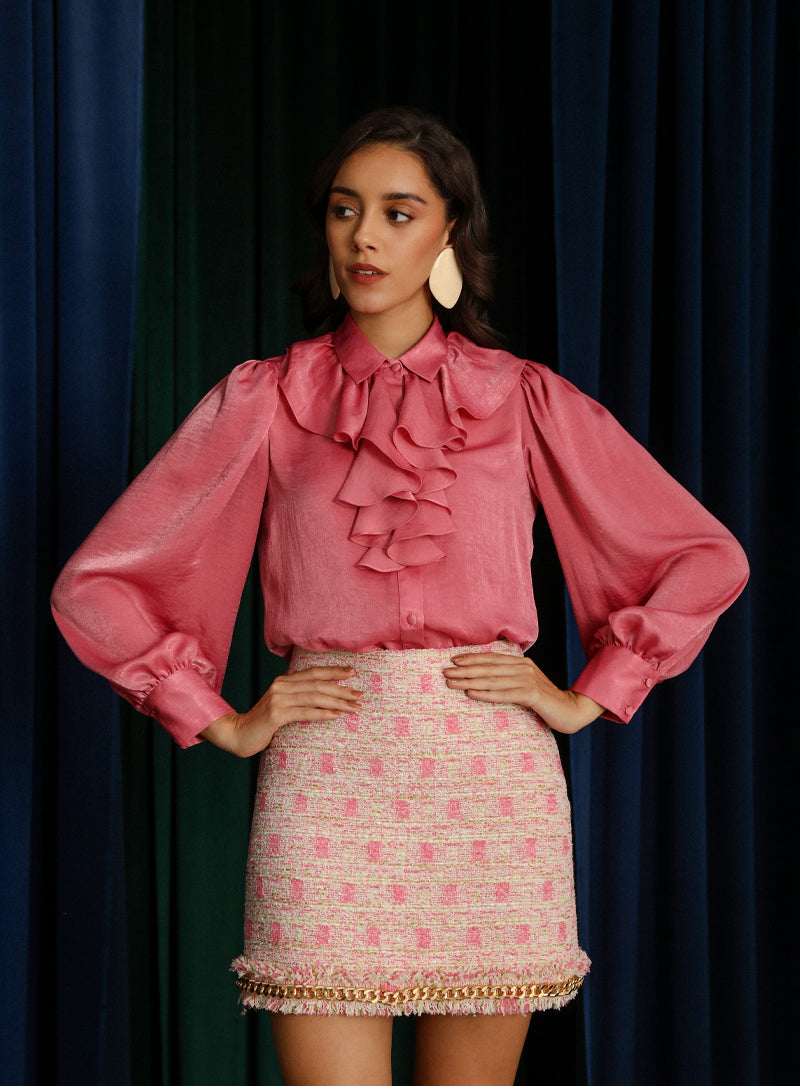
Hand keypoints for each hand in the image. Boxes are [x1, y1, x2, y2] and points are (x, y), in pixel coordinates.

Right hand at [200, 666, 362, 756]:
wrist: (238, 734)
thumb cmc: (263, 722)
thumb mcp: (281, 705)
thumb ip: (297, 698)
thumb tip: (324, 698)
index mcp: (284, 681)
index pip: (314, 672)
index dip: (334, 671)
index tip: (353, 673)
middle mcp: (281, 686)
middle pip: (318, 684)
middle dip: (342, 689)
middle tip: (360, 695)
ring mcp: (278, 699)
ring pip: (315, 697)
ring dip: (338, 702)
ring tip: (354, 707)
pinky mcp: (276, 714)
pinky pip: (305, 712)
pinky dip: (323, 713)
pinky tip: (337, 715)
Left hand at [442, 652, 603, 734]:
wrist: (572, 710)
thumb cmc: (545, 701)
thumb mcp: (525, 685)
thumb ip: (509, 679)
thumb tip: (484, 679)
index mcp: (521, 663)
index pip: (492, 659)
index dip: (472, 658)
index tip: (453, 660)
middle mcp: (524, 668)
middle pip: (489, 668)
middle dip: (465, 670)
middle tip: (445, 672)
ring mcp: (528, 680)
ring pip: (493, 680)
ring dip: (470, 680)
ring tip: (452, 682)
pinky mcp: (532, 694)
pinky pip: (504, 694)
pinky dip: (486, 693)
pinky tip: (471, 693)